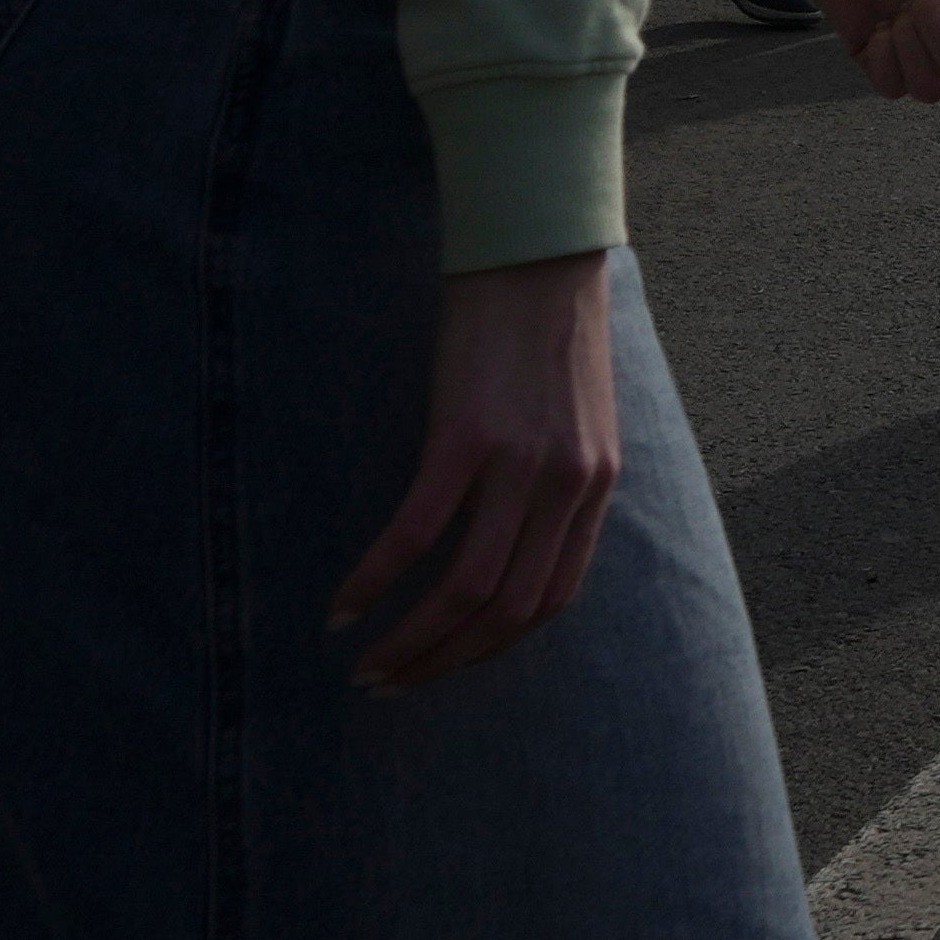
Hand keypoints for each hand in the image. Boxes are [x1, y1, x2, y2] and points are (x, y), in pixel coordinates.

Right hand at [336, 250, 619, 691]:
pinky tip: (342, 607)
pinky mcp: (466, 436)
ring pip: (465, 588)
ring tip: (363, 665)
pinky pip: (416, 533)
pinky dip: (375, 580)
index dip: (495, 646)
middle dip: (445, 660)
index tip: (447, 666)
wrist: (538, 256)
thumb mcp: (577, 417)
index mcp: (596, 486)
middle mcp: (567, 484)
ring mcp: (520, 463)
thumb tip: (519, 541)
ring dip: (409, 640)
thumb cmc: (548, 333)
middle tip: (391, 684)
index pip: (552, 600)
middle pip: (506, 609)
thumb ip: (559, 480)